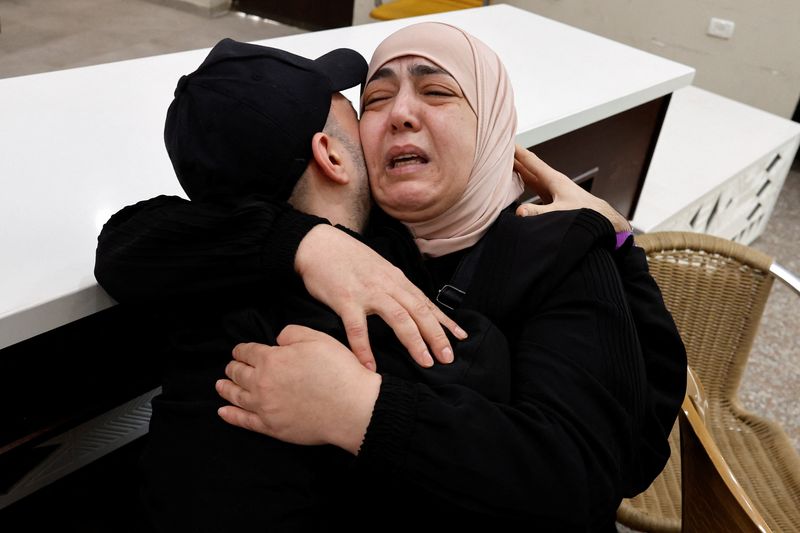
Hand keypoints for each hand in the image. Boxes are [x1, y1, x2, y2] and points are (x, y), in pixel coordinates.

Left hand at [216, 325, 381, 453]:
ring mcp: (265, 407)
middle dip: (233, 367)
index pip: (248, 352)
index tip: (239, 350)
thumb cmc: (338, 371)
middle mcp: (262, 383)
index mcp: (271, 359)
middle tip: (230, 366)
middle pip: (238, 373)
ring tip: (220, 385)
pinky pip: (244, 421)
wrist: (352, 407)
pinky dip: (231, 416)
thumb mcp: (317, 338)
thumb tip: (277, 339)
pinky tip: (223, 412)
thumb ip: (292, 333)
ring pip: (237, 396)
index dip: (242, 349)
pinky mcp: (272, 427)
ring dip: (226, 389)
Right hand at [294, 224, 465, 369]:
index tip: (460, 338)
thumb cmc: (348, 258)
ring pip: (398, 318)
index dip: (444, 321)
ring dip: (414, 341)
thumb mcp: (379, 269)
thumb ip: (394, 287)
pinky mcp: (345, 300)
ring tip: (424, 362)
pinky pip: (358, 328)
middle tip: (447, 358)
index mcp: (396, 279)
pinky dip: (364, 348)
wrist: (318, 244)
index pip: (426, 303)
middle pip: (419, 312)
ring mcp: (367, 292)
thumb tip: (409, 305)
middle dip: (436, 336)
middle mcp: (387, 285)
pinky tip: (370, 366)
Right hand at [513, 145, 631, 231]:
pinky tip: (516, 184)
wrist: (602, 219)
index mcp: (553, 179)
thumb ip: (539, 212)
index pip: (531, 161)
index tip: (505, 141)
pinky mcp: (552, 198)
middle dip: (513, 158)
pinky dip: (522, 182)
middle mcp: (552, 182)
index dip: (517, 152)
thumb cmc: (587, 214)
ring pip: (530, 176)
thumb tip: (520, 211)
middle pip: (528, 166)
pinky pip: (533, 186)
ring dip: (517, 170)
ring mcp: (552, 189)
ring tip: (502, 165)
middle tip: (498, 150)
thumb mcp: (561, 213)